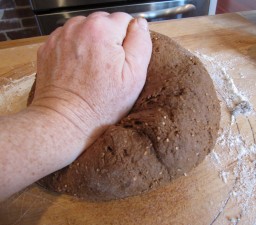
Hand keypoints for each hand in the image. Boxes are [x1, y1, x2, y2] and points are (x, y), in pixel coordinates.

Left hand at [31, 12, 151, 143]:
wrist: (65, 120)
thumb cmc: (100, 103)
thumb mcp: (135, 76)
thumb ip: (141, 42)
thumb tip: (140, 23)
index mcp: (102, 30)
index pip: (125, 19)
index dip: (128, 41)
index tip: (123, 61)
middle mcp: (78, 26)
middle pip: (104, 22)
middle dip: (110, 40)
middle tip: (108, 68)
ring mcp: (60, 36)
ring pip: (86, 29)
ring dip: (92, 43)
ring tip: (92, 70)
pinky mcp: (48, 47)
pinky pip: (69, 39)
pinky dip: (75, 49)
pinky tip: (78, 69)